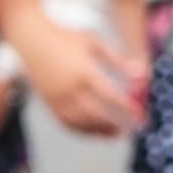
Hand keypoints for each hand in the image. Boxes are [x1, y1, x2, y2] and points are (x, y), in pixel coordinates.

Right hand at [20, 28, 146, 138]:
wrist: (31, 39)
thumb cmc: (64, 38)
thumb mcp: (94, 44)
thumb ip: (117, 61)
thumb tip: (142, 74)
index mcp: (84, 72)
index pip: (110, 96)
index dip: (127, 109)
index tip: (140, 117)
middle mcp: (69, 88)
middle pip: (95, 115)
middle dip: (113, 125)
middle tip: (129, 130)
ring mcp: (57, 97)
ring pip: (79, 123)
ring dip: (98, 131)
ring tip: (113, 134)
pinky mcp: (48, 102)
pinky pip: (65, 122)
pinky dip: (80, 130)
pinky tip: (92, 131)